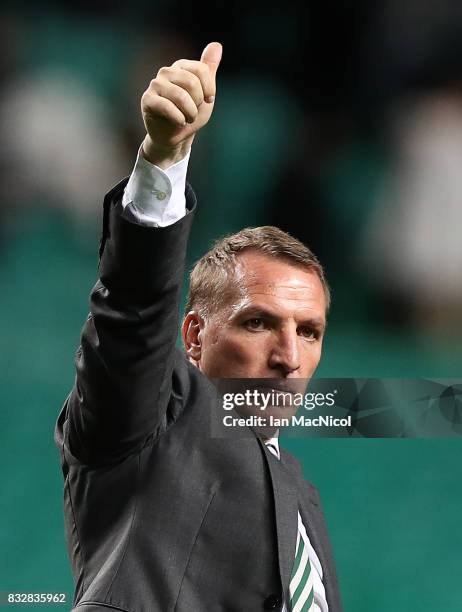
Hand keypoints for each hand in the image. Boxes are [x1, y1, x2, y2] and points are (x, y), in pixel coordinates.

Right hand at [141, 42, 221, 167]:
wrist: (175, 136)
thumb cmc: (189, 113)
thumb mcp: (205, 93)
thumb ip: (209, 69)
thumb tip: (217, 44)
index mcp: (181, 67)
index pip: (201, 70)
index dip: (209, 89)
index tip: (208, 100)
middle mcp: (166, 72)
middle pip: (192, 83)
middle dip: (198, 104)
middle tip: (193, 112)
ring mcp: (155, 85)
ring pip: (181, 96)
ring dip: (190, 114)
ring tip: (187, 119)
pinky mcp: (148, 100)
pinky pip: (168, 107)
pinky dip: (178, 119)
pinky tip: (179, 123)